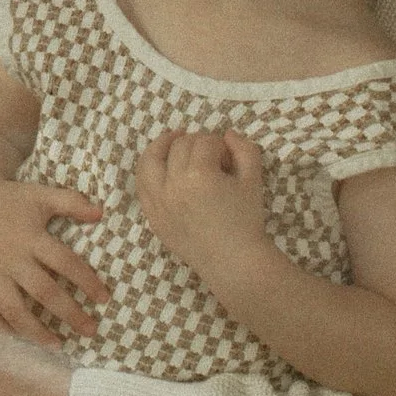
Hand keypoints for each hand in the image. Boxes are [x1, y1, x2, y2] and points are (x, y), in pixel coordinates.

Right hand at [0, 167, 109, 342]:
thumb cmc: (10, 199)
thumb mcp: (42, 195)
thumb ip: (71, 203)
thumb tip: (102, 213)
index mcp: (32, 238)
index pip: (66, 263)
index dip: (87, 282)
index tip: (104, 299)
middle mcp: (12, 259)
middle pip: (44, 292)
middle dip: (70, 314)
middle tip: (90, 331)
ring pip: (13, 309)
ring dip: (36, 331)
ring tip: (56, 345)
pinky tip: (14, 337)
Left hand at [136, 126, 268, 293]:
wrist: (234, 262)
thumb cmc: (246, 221)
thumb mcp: (253, 181)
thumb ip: (244, 149)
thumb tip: (227, 134)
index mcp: (199, 175)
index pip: (205, 142)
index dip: (219, 144)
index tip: (228, 156)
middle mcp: (172, 185)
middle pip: (179, 146)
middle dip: (196, 142)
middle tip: (210, 154)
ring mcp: (158, 202)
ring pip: (150, 161)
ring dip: (161, 146)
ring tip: (173, 140)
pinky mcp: (152, 216)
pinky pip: (142, 185)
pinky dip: (148, 170)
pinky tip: (160, 166)